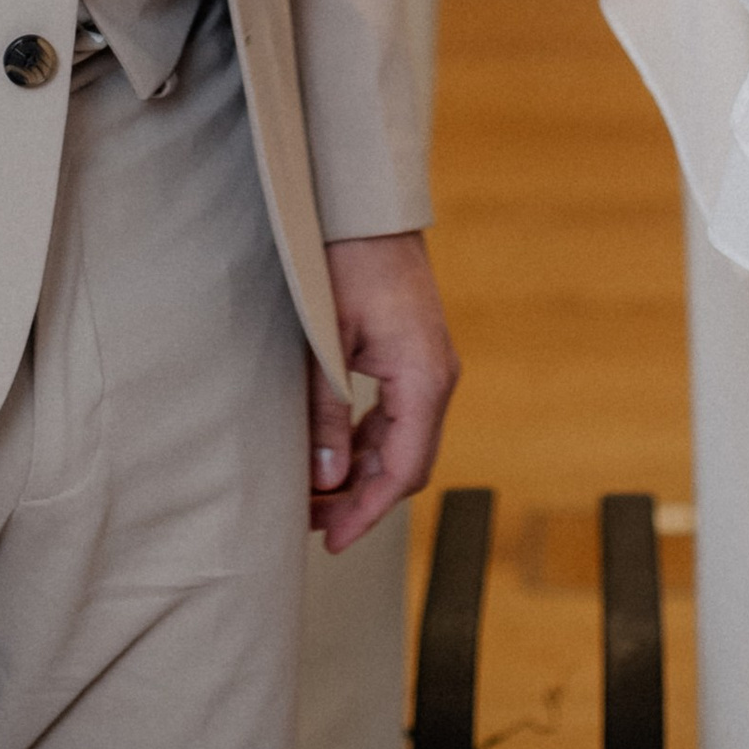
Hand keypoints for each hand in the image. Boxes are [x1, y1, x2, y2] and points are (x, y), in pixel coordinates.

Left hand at [313, 231, 458, 550]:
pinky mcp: (416, 355)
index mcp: (424, 379)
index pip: (402, 471)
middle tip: (312, 521)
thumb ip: (327, 411)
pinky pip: (398, 416)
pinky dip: (367, 441)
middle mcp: (437, 378)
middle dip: (360, 498)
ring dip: (361, 471)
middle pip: (404, 463)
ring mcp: (429, 366)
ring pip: (400, 441)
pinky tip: (334, 451)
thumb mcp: (327, 342)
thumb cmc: (347, 261)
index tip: (332, 540)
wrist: (367, 208)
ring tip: (314, 491)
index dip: (367, 512)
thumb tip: (326, 479)